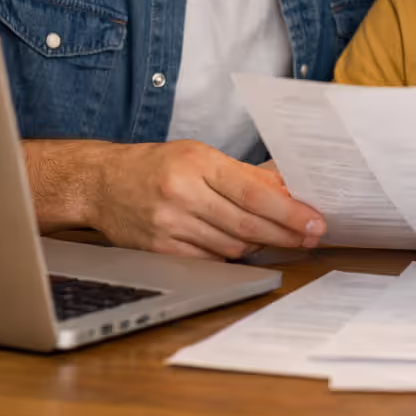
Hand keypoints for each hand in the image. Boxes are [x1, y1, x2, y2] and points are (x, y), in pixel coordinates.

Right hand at [86, 140, 324, 259]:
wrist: (101, 183)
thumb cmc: (157, 165)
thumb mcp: (201, 156)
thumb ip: (244, 175)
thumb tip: (288, 191)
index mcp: (197, 164)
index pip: (254, 193)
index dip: (289, 211)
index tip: (314, 220)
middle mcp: (182, 194)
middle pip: (247, 223)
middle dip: (285, 233)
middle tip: (311, 236)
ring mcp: (169, 225)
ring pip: (231, 245)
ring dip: (259, 243)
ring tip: (276, 236)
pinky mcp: (160, 251)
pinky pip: (209, 260)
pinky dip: (230, 254)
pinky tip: (240, 245)